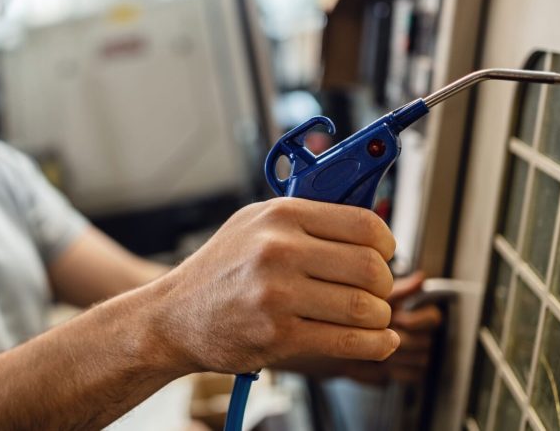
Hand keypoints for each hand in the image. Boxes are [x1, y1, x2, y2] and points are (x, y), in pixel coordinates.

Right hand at [152, 198, 399, 374]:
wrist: (173, 317)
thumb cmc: (219, 271)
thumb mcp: (254, 226)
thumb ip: (306, 221)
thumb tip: (366, 228)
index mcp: (280, 216)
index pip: (364, 224)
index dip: (386, 244)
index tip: (384, 255)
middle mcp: (279, 250)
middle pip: (370, 267)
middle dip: (383, 285)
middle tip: (375, 292)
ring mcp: (278, 294)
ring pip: (364, 307)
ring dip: (378, 317)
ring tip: (370, 317)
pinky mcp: (278, 335)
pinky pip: (347, 340)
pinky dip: (374, 343)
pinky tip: (378, 340)